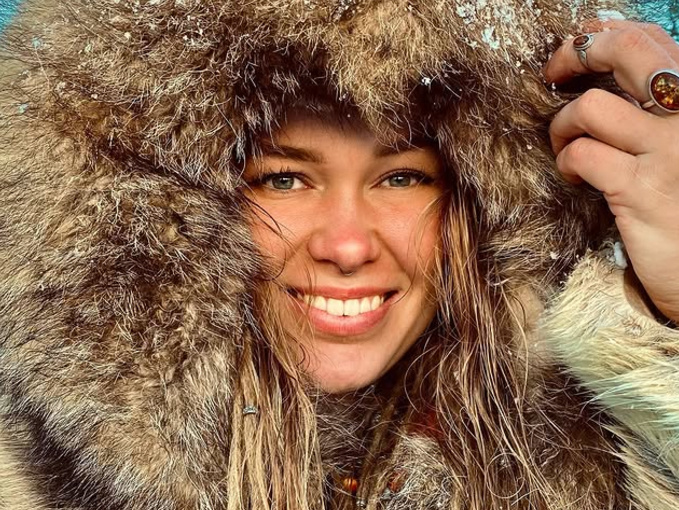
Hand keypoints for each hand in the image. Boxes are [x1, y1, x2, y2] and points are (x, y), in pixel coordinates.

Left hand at [543, 19, 678, 323]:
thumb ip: (656, 110)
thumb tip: (608, 74)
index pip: (652, 40)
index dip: (604, 35)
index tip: (576, 46)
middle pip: (627, 52)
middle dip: (576, 55)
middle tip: (554, 74)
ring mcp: (669, 151)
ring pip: (591, 107)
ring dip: (563, 124)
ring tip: (567, 145)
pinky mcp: (641, 189)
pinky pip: (583, 154)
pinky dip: (567, 161)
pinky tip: (575, 176)